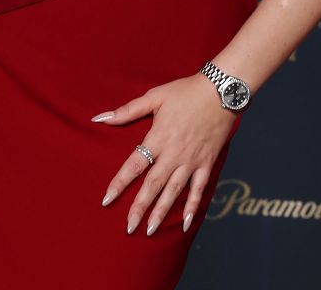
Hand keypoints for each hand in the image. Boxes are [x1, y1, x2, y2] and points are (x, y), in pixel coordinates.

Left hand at [92, 74, 239, 234]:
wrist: (220, 91)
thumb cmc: (184, 92)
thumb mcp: (154, 97)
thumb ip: (127, 110)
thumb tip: (100, 117)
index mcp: (158, 138)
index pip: (134, 166)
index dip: (119, 183)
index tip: (107, 200)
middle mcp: (173, 154)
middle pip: (153, 185)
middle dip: (140, 207)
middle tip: (129, 228)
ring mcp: (191, 161)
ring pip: (174, 191)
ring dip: (162, 211)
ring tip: (150, 230)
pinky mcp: (206, 163)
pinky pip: (199, 189)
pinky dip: (193, 206)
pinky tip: (185, 223)